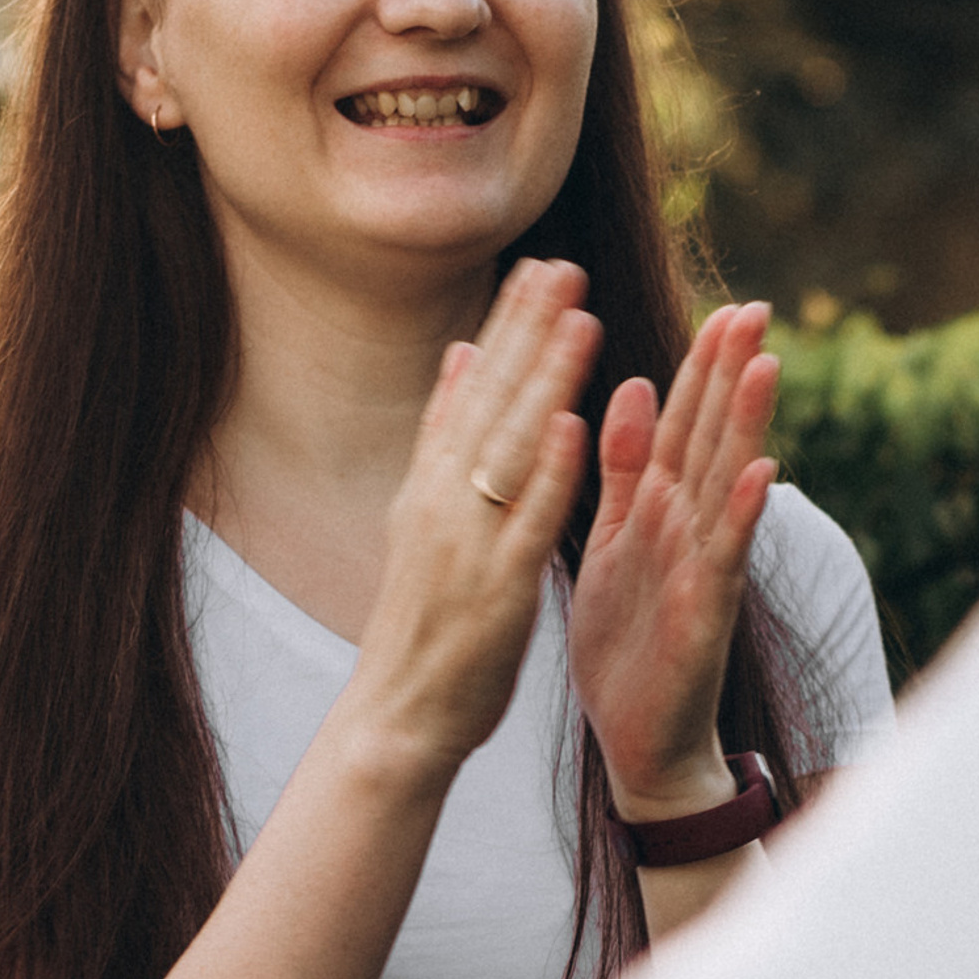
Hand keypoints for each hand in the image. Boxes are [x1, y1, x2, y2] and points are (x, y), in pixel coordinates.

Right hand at [342, 258, 598, 788]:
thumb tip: (461, 354)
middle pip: (490, 402)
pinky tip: (570, 423)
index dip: (509, 324)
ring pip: (509, 448)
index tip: (540, 263)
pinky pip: (524, 522)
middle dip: (529, 330)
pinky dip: (545, 472)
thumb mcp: (425, 517)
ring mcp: (465, 542)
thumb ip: (445, 436)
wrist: (399, 715)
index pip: (474, 388)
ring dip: (543, 380)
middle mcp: (441, 501)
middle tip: (565, 264)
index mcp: (430, 483)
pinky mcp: (494, 588)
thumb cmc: (424, 621)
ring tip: (578, 317)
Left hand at [569, 301, 780, 813]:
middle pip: (714, 438)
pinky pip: (723, 557)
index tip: (725, 304)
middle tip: (755, 306)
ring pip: (727, 484)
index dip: (702, 366)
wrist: (638, 741)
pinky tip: (763, 475)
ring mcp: (703, 569)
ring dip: (748, 426)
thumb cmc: (627, 644)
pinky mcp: (703, 614)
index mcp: (660, 509)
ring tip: (767, 365)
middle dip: (732, 374)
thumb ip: (622, 469)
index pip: (683, 422)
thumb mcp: (610, 539)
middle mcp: (692, 529)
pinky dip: (742, 515)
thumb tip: (631, 384)